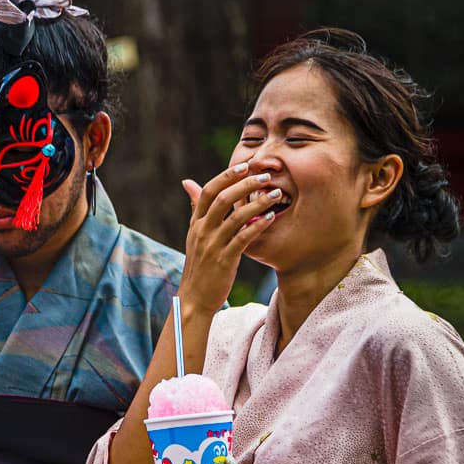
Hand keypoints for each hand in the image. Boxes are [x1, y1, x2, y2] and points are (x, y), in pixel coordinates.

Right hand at [178, 163, 280, 314]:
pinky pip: (243, 238)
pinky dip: (258, 225)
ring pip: (235, 217)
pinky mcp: (224, 260)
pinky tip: (271, 217)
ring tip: (275, 194)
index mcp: (196, 223)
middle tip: (266, 176)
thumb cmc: (200, 265)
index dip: (227, 176)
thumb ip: (195, 208)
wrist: (195, 298)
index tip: (246, 165)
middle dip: (246, 184)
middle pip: (223, 199)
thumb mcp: (194, 235)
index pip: (209, 191)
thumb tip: (188, 182)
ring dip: (257, 202)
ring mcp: (213, 245)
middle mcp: (202, 231)